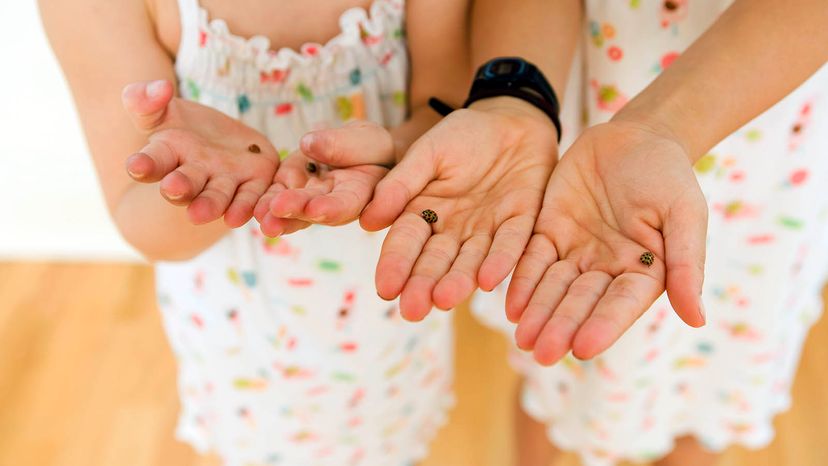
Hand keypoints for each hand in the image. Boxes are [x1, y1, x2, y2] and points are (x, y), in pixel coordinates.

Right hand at [122, 80, 279, 226]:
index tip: (135, 165)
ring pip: (216, 196)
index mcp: (167, 155)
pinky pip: (248, 198)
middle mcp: (193, 174)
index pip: (152, 161)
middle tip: (173, 188)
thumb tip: (159, 88)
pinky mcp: (253, 183)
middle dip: (179, 186)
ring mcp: (223, 181)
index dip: (143, 164)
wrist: (226, 143)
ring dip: (209, 205)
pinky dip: (243, 208)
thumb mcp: (164, 111)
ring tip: (200, 214)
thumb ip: (149, 102)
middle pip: (185, 183)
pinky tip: (237, 218)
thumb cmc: (185, 128)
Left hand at [254, 121, 393, 236]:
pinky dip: (265, 203)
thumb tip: (308, 144)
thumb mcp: (368, 139)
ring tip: (262, 217)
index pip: (347, 202)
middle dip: (296, 211)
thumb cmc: (369, 147)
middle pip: (315, 210)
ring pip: (294, 210)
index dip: (332, 208)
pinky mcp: (289, 188)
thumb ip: (344, 144)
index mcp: (360, 192)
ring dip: (277, 215)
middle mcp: (333, 203)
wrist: (356, 153)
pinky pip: (276, 196)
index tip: (315, 209)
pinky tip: (253, 209)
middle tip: (278, 211)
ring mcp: (309, 198)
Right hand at [361, 97, 558, 320]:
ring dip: (458, 282)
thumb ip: (402, 183)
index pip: (405, 243)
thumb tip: (369, 221)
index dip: (395, 266)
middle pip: (435, 262)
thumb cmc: (464, 135)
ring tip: (445, 301)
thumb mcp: (427, 151)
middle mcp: (452, 230)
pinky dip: (500, 261)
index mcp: (423, 213)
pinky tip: (489, 280)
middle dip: (423, 286)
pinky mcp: (521, 223)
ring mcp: (486, 230)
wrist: (512, 119)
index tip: (386, 289)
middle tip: (413, 311)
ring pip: (470, 261)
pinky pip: (510, 244)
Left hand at [506, 120, 707, 365]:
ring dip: (537, 313)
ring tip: (521, 338)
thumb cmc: (668, 174)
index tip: (582, 348)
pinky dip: (521, 281)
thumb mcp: (685, 213)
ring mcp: (576, 253)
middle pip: (581, 303)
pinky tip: (509, 303)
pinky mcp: (549, 232)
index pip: (621, 305)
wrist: (634, 135)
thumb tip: (698, 320)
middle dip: (561, 326)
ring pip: (552, 288)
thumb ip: (687, 264)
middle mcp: (607, 270)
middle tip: (541, 353)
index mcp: (644, 273)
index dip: (603, 326)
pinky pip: (532, 260)